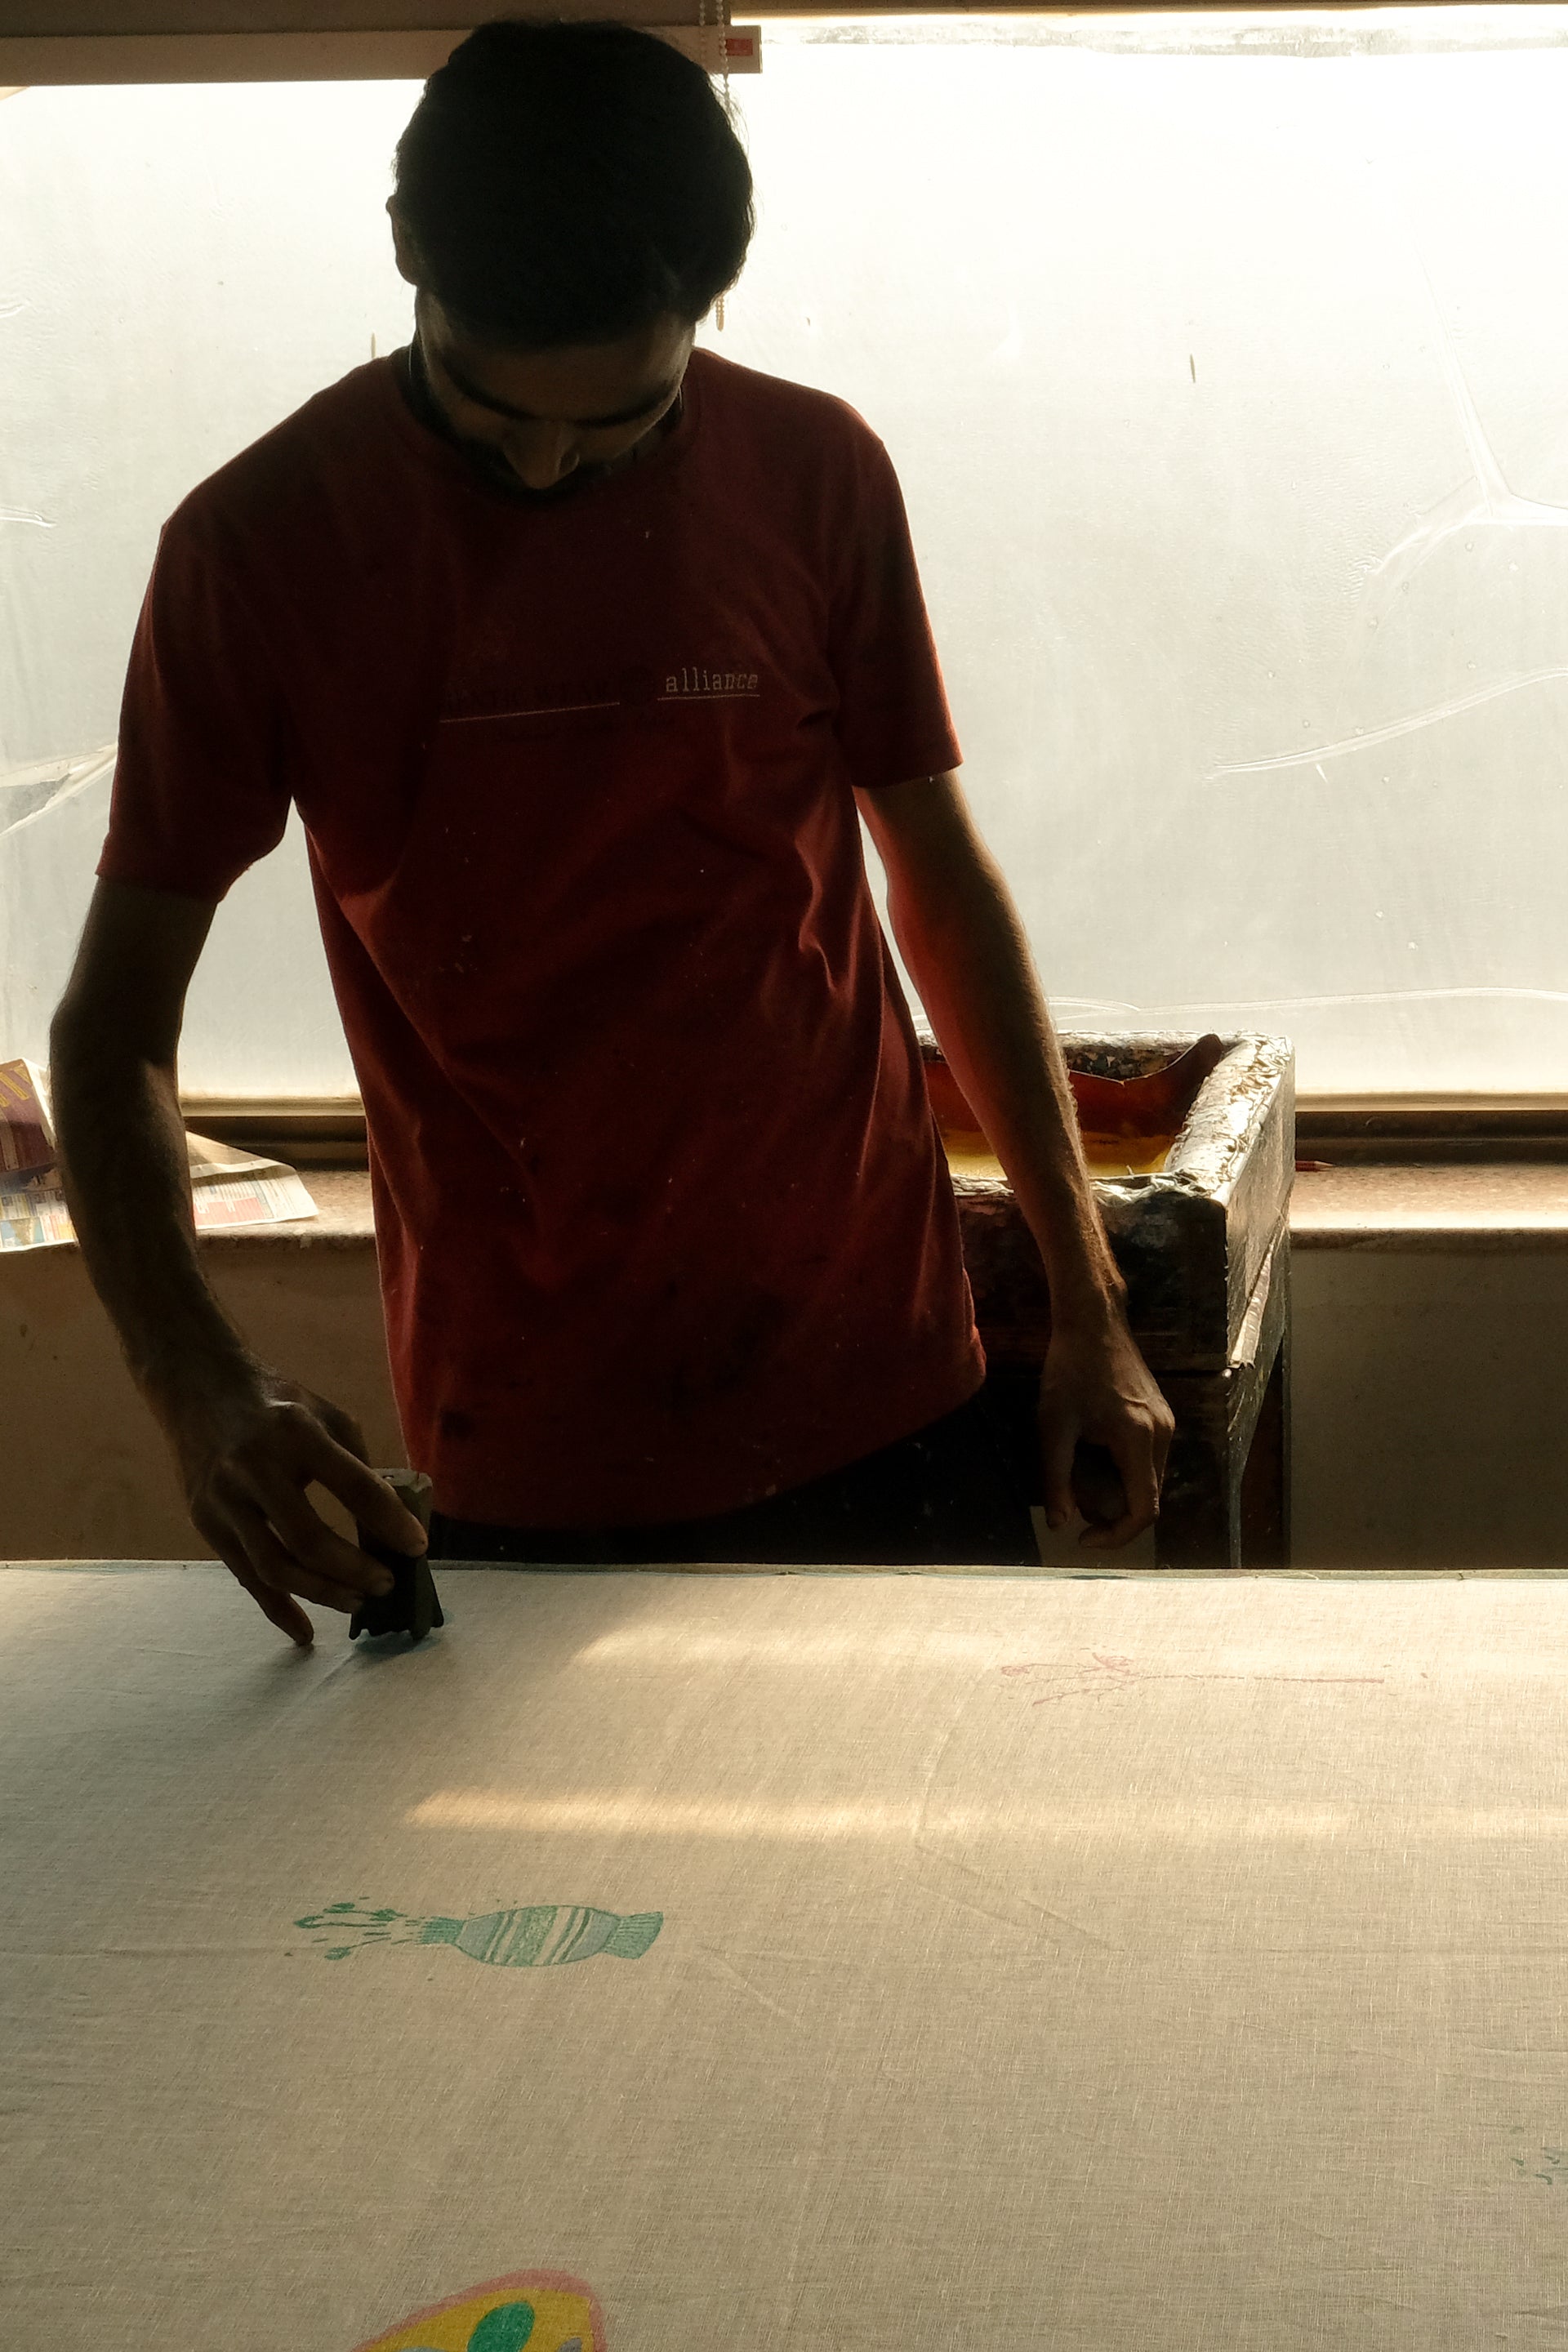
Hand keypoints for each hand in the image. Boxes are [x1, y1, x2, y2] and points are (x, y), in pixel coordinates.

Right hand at [151, 1363, 429, 1645]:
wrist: (196, 1388)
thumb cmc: (276, 1402)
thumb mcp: (326, 1414)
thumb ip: (357, 1466)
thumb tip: (390, 1524)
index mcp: (295, 1433)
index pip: (352, 1487)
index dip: (390, 1522)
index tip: (417, 1547)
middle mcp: (254, 1468)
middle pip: (308, 1538)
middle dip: (353, 1569)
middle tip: (386, 1583)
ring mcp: (223, 1499)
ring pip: (274, 1566)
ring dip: (321, 1592)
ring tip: (357, 1601)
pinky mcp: (204, 1522)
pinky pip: (245, 1576)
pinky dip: (277, 1608)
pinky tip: (304, 1631)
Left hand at [1037, 1310, 1173, 1549]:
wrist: (1094, 1322)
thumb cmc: (1070, 1369)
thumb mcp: (1054, 1426)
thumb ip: (1056, 1478)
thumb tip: (1060, 1525)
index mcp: (1139, 1440)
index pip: (1145, 1511)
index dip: (1117, 1536)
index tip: (1083, 1538)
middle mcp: (1163, 1434)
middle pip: (1149, 1498)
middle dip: (1114, 1514)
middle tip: (1077, 1506)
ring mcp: (1166, 1423)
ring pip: (1150, 1479)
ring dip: (1120, 1493)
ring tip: (1083, 1481)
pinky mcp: (1161, 1415)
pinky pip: (1149, 1459)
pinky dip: (1125, 1472)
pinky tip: (1095, 1457)